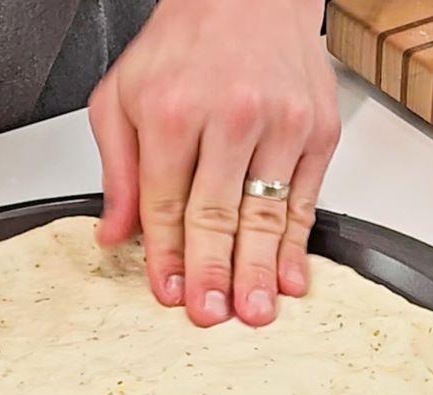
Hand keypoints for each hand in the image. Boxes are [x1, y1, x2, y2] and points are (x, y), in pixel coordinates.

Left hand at [90, 0, 339, 326]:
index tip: (167, 291)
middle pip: (216, 213)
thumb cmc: (185, 44)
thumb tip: (114, 234)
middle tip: (210, 312)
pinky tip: (289, 275)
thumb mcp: (122, 94)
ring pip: (265, 212)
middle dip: (212, 272)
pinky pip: (305, 199)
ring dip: (258, 269)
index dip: (166, 255)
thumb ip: (117, 168)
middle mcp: (229, 115)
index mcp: (172, 109)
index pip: (166, 202)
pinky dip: (297, 243)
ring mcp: (281, 123)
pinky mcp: (318, 129)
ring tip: (253, 310)